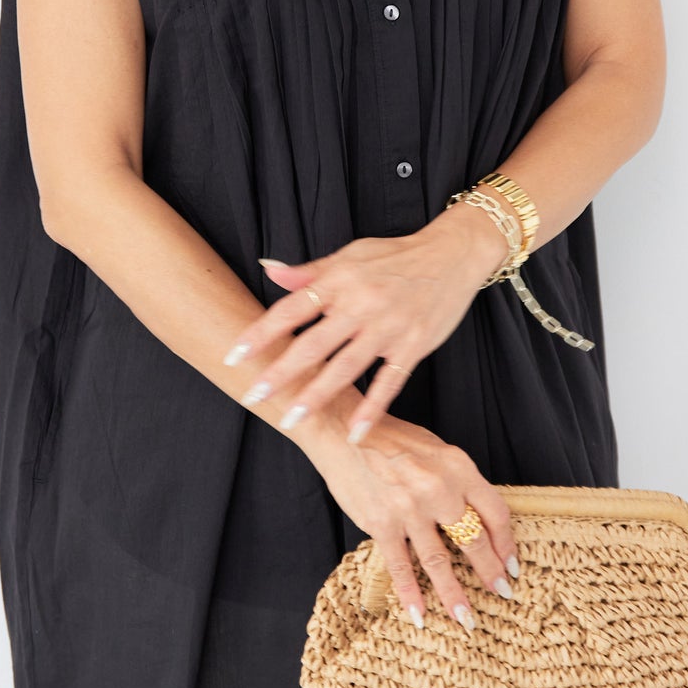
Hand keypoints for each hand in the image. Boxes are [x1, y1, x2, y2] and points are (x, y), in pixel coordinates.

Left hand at [223, 208, 508, 445]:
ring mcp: (388, 327)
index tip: (235, 356)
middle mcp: (361, 304)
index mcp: (339, 280)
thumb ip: (309, 270)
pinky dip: (372, 409)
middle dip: (280, 373)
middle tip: (253, 396)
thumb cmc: (396, 255)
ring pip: (346, 367)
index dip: (261, 333)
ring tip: (292, 419)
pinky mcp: (414, 346)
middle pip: (313, 344)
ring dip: (317, 396)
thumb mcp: (351, 254)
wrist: (452, 254)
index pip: (291, 309)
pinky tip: (354, 433)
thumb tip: (268, 269)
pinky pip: (390, 382)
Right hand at [309, 408, 518, 625]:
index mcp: (458, 467)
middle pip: (474, 541)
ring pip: (439, 562)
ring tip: (465, 618)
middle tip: (502, 592)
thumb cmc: (391, 438)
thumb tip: (476, 517)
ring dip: (454, 594)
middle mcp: (439, 489)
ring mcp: (410, 509)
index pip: (495, 512)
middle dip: (490, 572)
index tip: (511, 562)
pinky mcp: (382, 523)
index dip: (506, 543)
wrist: (344, 430)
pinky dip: (410, 593)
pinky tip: (419, 613)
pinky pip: (401, 566)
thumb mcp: (437, 450)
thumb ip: (458, 481)